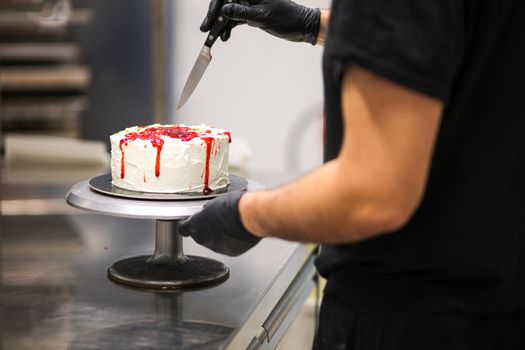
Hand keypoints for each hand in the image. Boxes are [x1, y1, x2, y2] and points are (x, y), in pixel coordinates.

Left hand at [178, 191, 260, 255]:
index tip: (189, 224)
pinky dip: (232, 241)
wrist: (249, 217)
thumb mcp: (215, 202)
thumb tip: (210, 211)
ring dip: (221, 235)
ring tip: (231, 225)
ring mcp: (218, 247)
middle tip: (219, 220)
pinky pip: (229, 246)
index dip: (187, 226)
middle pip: (201, 236)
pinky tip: (238, 232)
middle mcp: (204, 239)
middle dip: (208, 229)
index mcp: (196, 225)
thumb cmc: (233, 206)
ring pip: (215, 242)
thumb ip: (208, 210)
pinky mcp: (231, 252)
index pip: (184, 229)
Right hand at [201, 0, 320, 44]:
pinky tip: (225, 37)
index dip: (216, 5)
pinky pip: (236, 19)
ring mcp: (250, 3)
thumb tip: (224, 10)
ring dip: (221, 24)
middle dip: (215, 16)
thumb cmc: (287, 19)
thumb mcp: (262, 17)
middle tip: (205, 28)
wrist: (302, 27)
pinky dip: (230, 28)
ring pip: (229, 12)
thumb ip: (242, 13)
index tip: (211, 17)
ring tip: (214, 37)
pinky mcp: (251, 13)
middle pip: (225, 2)